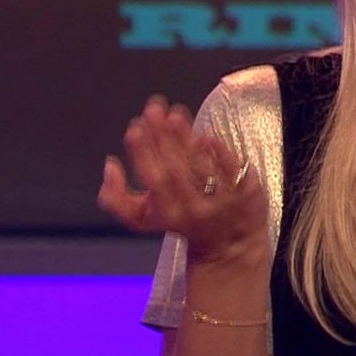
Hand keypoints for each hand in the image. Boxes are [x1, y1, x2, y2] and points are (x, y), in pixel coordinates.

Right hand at [97, 95, 267, 266]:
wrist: (227, 246)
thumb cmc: (178, 222)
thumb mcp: (142, 219)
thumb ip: (116, 197)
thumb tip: (110, 165)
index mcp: (167, 214)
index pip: (152, 179)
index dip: (142, 152)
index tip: (134, 127)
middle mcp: (194, 209)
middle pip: (175, 168)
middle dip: (161, 136)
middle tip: (152, 108)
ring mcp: (221, 200)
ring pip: (200, 165)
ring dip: (186, 137)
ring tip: (174, 114)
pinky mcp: (245, 191)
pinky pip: (231, 168)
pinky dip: (219, 150)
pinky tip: (205, 133)